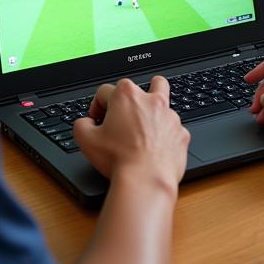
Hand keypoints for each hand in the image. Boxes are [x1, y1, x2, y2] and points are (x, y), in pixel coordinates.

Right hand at [74, 75, 189, 187]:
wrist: (145, 180)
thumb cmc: (118, 159)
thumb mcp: (86, 140)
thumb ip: (81, 124)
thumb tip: (85, 123)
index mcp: (126, 96)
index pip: (105, 91)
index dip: (97, 105)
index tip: (97, 119)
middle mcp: (151, 100)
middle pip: (148, 83)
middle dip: (137, 94)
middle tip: (129, 111)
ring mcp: (170, 116)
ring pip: (165, 105)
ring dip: (155, 114)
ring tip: (144, 129)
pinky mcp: (182, 133)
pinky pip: (174, 129)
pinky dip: (166, 135)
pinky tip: (156, 148)